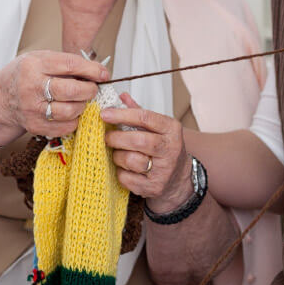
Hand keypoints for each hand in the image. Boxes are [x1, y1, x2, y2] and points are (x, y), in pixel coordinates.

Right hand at [0, 50, 107, 137]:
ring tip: (80, 100)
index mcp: (34, 65)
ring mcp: (32, 109)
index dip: (92, 70)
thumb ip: (65, 62)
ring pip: (70, 111)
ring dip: (83, 106)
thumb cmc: (25, 75)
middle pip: (72, 91)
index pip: (71, 65)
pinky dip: (74, 120)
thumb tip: (97, 71)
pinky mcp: (35, 126)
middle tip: (92, 88)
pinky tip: (71, 112)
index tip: (103, 74)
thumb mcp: (40, 59)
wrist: (1, 98)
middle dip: (90, 90)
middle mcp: (31, 87)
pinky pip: (65, 126)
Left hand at [101, 93, 192, 211]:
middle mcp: (171, 149)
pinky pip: (127, 178)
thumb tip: (121, 97)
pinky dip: (120, 172)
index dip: (122, 115)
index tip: (104, 114)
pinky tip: (124, 168)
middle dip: (116, 138)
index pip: (145, 117)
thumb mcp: (158, 127)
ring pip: (131, 160)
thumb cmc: (164, 148)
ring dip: (117, 156)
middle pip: (138, 140)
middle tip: (106, 137)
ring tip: (116, 153)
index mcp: (172, 129)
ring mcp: (164, 170)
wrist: (178, 178)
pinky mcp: (154, 187)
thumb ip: (140, 112)